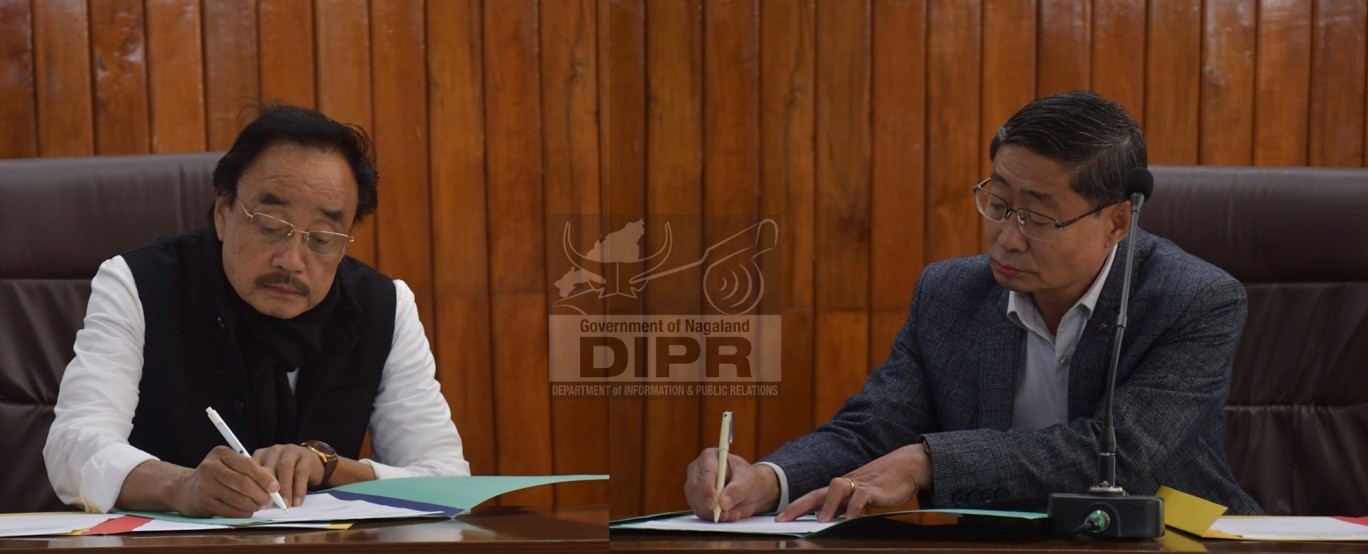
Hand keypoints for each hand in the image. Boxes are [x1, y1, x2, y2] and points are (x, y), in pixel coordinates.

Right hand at [167, 446, 281, 516]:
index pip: (247, 465)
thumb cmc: (216, 476)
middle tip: (268, 501)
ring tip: (258, 506)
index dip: (264, 477)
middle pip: (244, 483)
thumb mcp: (230, 465)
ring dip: (253, 505)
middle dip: (260, 494)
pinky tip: (247, 512)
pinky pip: (229, 510)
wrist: (185, 489)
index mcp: (221, 453)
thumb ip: (250, 470)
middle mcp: (211, 467)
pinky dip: (242, 513)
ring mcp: (205, 485)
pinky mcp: (204, 502)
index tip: (275, 487)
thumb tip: (274, 484)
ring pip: (238, 498)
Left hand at [253, 444, 324, 506]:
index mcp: (262, 455)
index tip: (257, 501)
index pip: (253, 468)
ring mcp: (291, 451)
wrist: (312, 465)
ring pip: (284, 468)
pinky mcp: (307, 457)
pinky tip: (297, 502)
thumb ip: (264, 485)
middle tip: (269, 504)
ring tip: (285, 504)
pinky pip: (301, 473)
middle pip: (268, 467)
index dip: (254, 485)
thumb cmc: (288, 474)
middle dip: (268, 487)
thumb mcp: (272, 477)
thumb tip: (260, 504)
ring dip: (284, 488)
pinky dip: (299, 489)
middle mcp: (274, 450)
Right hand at [684, 448, 779, 521]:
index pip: (704, 473)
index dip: (707, 489)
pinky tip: (728, 516)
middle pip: (695, 489)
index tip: (713, 504)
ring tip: (733, 514)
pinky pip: (700, 512)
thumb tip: (723, 503)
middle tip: (726, 515)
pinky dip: (713, 518)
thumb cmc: (748, 479)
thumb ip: (737, 490)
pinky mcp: (697, 501)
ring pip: (696, 503)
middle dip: (709, 506)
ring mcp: (695, 487)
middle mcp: (698, 471)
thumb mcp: (748, 482)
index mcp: (710, 457)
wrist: (750, 491)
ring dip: (713, 514)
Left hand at [777, 443, 931, 522]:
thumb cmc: (882, 483)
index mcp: (839, 488)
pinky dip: (855, 507)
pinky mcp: (875, 488)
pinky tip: (851, 518)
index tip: (779, 518)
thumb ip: (844, 506)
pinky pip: (862, 496)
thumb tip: (828, 520)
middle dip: (797, 506)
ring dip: (826, 505)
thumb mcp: (858, 496)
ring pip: (836, 489)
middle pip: (816, 492)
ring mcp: (859, 484)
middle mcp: (844, 484)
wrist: (906, 466)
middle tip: (783, 519)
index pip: (812, 497)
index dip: (795, 506)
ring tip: (820, 522)